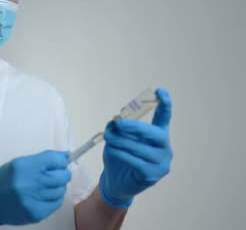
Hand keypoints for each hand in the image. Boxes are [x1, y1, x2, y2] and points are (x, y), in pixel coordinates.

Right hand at [0, 150, 70, 225]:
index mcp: (23, 166)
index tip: (62, 162)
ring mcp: (33, 200)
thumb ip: (41, 160)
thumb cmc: (4, 179)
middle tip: (57, 175)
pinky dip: (55, 198)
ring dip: (58, 187)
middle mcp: (28, 183)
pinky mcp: (36, 213)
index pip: (54, 160)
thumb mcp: (19, 164)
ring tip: (46, 186)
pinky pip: (56, 203)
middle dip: (63, 174)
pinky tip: (45, 196)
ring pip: (60, 190)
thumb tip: (64, 156)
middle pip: (61, 176)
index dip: (61, 160)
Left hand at [100, 88, 172, 207]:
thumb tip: (114, 122)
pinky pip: (136, 161)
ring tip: (109, 138)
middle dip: (135, 127)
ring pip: (141, 148)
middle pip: (154, 134)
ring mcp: (160, 163)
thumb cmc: (119, 156)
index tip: (161, 91)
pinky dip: (122, 153)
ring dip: (122, 141)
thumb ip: (117, 129)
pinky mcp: (152, 176)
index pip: (164, 118)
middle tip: (118, 123)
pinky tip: (113, 150)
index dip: (164, 104)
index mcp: (158, 135)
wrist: (116, 182)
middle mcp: (163, 148)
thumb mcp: (116, 138)